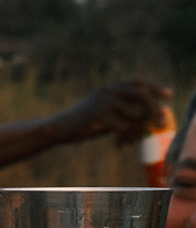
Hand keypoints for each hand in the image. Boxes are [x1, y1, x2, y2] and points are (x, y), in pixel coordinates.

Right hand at [54, 79, 173, 145]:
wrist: (60, 128)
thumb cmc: (85, 123)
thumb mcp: (108, 114)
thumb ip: (126, 112)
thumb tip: (152, 117)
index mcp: (110, 88)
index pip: (139, 82)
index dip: (155, 87)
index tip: (168, 95)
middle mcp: (108, 91)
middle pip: (142, 95)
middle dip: (154, 109)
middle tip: (161, 123)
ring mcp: (103, 101)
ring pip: (135, 113)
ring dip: (137, 130)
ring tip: (128, 142)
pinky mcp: (99, 114)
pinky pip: (123, 126)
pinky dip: (125, 138)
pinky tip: (117, 145)